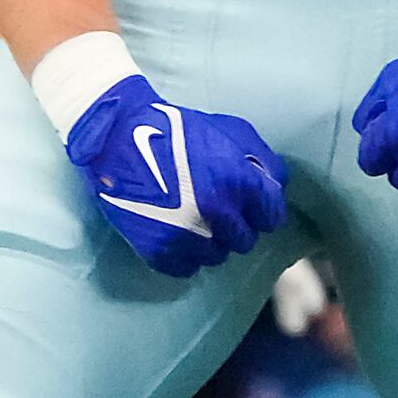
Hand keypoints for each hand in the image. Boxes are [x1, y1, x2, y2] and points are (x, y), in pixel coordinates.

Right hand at [60, 72, 288, 276]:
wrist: (119, 139)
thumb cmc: (180, 129)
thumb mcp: (232, 130)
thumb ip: (263, 160)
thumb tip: (277, 187)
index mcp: (239, 182)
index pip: (272, 217)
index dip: (262, 209)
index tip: (250, 204)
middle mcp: (217, 214)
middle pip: (245, 240)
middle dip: (237, 225)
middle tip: (219, 209)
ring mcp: (187, 236)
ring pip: (217, 257)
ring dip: (212, 240)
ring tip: (195, 218)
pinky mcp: (159, 251)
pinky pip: (188, 268)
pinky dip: (185, 254)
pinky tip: (177, 231)